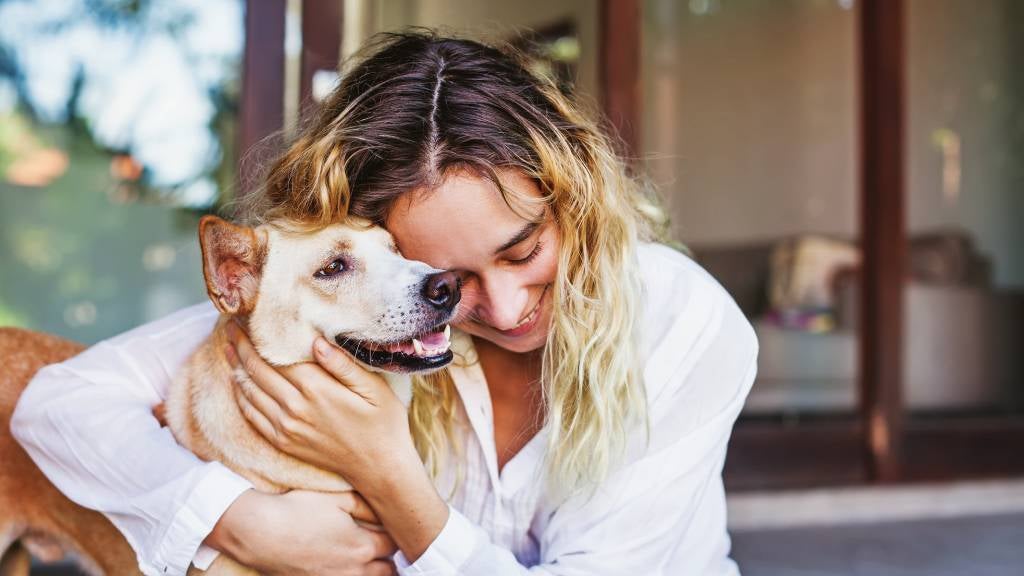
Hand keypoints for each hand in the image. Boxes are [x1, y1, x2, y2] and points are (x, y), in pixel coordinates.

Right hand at [207, 489, 396, 575]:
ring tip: (372, 558)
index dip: (398, 534)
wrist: (260, 533)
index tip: (396, 527)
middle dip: (391, 557)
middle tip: (387, 545)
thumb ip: (365, 505)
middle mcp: (354, 570)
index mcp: (362, 545)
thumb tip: (384, 508)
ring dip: (376, 570)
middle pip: (389, 570)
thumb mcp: (336, 499)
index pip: (395, 545)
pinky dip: (354, 575)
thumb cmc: (296, 511)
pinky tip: (349, 567)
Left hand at [224, 321, 416, 489]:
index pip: (276, 356)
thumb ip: (343, 364)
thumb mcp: (374, 389)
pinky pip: (252, 416)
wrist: (379, 468)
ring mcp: (286, 428)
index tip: (247, 318)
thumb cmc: (383, 424)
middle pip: (257, 371)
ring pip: (250, 392)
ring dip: (236, 368)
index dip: (257, 337)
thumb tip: (316, 341)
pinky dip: (241, 396)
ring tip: (228, 347)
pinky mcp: (284, 442)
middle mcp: (295, 408)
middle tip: (230, 326)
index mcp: (317, 389)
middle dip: (241, 346)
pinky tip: (238, 383)